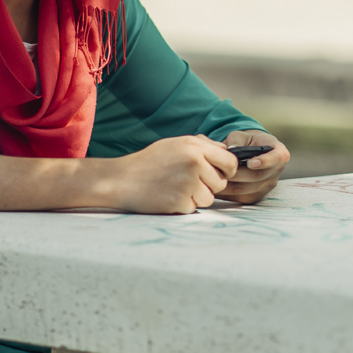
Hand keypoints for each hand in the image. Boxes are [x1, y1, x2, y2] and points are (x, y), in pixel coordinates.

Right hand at [106, 134, 236, 213]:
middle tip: (189, 182)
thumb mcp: (176, 144)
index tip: (219, 174)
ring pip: (210, 198)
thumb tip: (228, 151)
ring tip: (176, 188)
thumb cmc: (150, 161)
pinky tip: (169, 196)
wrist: (122, 180)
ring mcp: (188, 183)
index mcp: (195, 146)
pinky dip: (184, 206)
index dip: (227, 170)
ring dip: (197, 197)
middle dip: (209, 186)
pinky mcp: (180, 202)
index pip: (230, 161)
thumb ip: (204, 146)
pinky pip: (195, 208)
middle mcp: (195, 163)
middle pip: (221, 183)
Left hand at [218, 129, 289, 204]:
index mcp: (279, 153)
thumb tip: (230, 150)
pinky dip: (228, 194)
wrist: (252, 153)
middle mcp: (276, 171)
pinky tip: (216, 187)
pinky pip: (241, 198)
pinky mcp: (257, 196)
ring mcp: (268, 186)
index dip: (264, 161)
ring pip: (246, 189)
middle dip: (236, 174)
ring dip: (229, 186)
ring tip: (214, 179)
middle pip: (256, 176)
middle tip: (219, 171)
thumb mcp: (243, 136)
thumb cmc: (248, 142)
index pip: (277, 158)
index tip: (251, 163)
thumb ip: (236, 141)